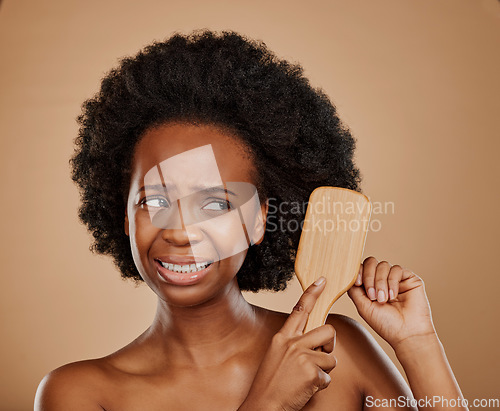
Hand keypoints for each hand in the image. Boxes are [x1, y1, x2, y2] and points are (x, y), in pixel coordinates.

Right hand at [239, 277, 336, 410]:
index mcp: (283, 337)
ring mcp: (302, 357)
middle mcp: (293, 343)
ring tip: (306, 378)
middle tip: (320, 356)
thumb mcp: (276, 354)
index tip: (322, 280)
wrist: (263, 405)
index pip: (300, 309)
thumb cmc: (270, 382)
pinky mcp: (312, 372)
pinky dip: (320, 385)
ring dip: (324, 370)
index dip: (312, 293)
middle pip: (328, 330)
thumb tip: (315, 341)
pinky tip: (305, 388)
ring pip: (331, 357)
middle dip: (330, 345)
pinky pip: (328, 377)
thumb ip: (294, 344)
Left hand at [348, 257, 435, 350]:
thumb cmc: (386, 324)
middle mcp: (382, 280)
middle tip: (372, 295)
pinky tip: (393, 296)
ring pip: (383, 265)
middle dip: (369, 277)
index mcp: (370, 286)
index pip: (361, 268)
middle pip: (371, 262)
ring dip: (381, 282)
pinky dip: (392, 282)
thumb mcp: (363, 306)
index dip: (358, 272)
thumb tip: (348, 274)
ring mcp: (395, 278)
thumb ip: (353, 289)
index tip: (358, 283)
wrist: (407, 334)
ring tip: (383, 300)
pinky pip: (397, 269)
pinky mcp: (409, 278)